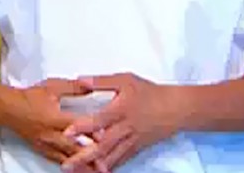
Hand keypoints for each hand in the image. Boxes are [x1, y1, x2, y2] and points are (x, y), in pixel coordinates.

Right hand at [1, 78, 103, 170]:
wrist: (8, 108)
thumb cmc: (29, 97)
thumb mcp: (53, 87)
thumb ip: (74, 87)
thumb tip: (91, 85)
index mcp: (55, 117)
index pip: (76, 126)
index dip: (91, 131)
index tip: (105, 138)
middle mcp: (51, 133)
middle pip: (73, 147)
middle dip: (89, 157)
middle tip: (104, 165)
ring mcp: (45, 144)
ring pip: (66, 157)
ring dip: (81, 165)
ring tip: (94, 171)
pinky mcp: (41, 149)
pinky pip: (56, 159)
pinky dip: (68, 165)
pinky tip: (76, 169)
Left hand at [59, 73, 182, 171]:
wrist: (176, 108)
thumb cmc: (150, 92)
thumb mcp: (126, 80)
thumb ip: (101, 81)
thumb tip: (79, 80)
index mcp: (121, 109)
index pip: (99, 120)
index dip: (83, 127)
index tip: (66, 133)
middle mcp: (126, 128)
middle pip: (103, 145)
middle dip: (84, 156)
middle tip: (66, 164)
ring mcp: (132, 140)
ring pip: (111, 157)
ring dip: (93, 165)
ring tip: (77, 172)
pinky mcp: (137, 148)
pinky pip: (121, 160)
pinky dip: (109, 167)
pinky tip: (97, 171)